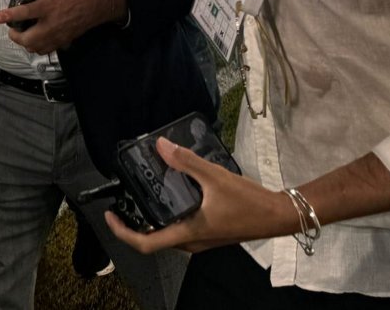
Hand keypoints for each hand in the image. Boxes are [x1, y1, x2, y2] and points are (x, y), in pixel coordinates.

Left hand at [0, 0, 123, 53]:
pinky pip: (46, 50)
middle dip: (14, 36)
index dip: (7, 16)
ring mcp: (57, 35)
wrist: (96, 3)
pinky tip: (37, 39)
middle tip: (12, 30)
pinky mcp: (63, 41)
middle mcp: (50, 23)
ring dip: (25, 43)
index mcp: (46, 6)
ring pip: (35, 48)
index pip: (23, 13)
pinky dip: (37, 47)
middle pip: (27, 39)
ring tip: (23, 35)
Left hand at [103, 139, 297, 253]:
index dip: (123, 232)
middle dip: (135, 225)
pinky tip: (174, 193)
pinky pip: (182, 229)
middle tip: (125, 202)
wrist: (278, 215)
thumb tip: (161, 146)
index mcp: (188, 234)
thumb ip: (187, 162)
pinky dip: (171, 216)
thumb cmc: (248, 202)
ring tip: (146, 194)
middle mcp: (192, 242)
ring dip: (154, 220)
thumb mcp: (215, 177)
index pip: (146, 244)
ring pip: (169, 235)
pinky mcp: (211, 233)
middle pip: (155, 240)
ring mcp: (202, 240)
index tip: (110, 215)